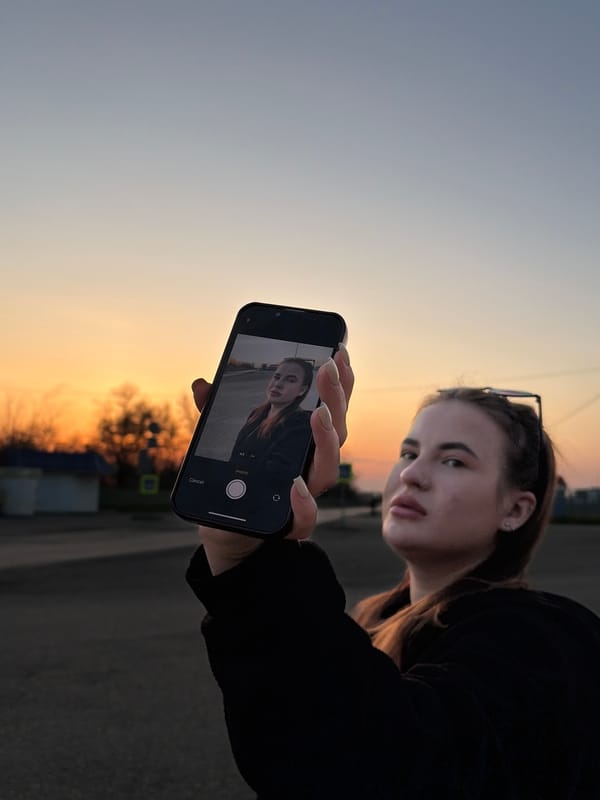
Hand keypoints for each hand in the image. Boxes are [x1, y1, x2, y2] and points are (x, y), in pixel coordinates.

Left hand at [191, 345, 353, 574]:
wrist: (228, 535)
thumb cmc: (234, 487)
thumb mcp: (221, 445)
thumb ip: (214, 416)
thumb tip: (202, 385)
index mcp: (301, 444)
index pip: (329, 409)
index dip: (340, 383)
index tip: (339, 352)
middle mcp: (310, 467)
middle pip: (337, 431)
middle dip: (336, 397)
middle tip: (330, 367)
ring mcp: (304, 495)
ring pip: (328, 469)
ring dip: (327, 439)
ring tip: (319, 414)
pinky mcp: (289, 525)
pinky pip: (304, 517)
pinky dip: (303, 503)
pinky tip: (294, 486)